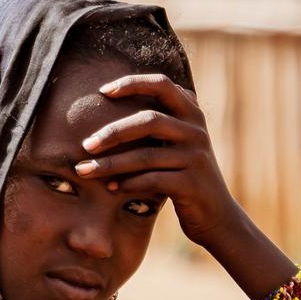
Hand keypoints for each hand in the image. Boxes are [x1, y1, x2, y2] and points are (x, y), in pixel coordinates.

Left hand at [74, 74, 249, 253]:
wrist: (217, 216)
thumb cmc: (185, 176)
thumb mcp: (178, 144)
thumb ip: (159, 123)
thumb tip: (109, 106)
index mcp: (193, 114)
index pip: (162, 85)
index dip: (132, 83)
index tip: (102, 91)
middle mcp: (197, 132)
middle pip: (149, 120)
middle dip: (113, 132)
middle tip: (86, 145)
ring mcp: (196, 158)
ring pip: (146, 155)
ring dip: (110, 164)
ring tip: (84, 171)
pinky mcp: (192, 184)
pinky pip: (152, 180)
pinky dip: (128, 183)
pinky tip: (111, 187)